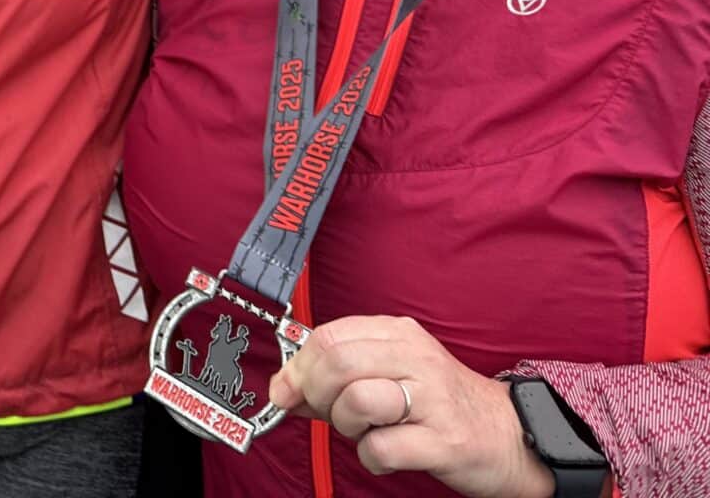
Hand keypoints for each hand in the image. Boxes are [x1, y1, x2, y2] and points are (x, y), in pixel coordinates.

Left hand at [269, 316, 554, 497]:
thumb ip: (335, 378)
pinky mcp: (445, 441)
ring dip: (345, 425)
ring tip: (364, 432)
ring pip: (355, 400)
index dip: (299, 367)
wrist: (510, 436)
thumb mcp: (389, 376)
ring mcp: (433, 398)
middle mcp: (416, 358)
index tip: (291, 390)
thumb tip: (282, 388)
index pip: (328, 336)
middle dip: (317, 394)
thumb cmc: (440, 405)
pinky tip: (387, 454)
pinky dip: (372, 458)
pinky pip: (381, 447)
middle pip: (336, 362)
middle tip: (329, 414)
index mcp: (398, 335)